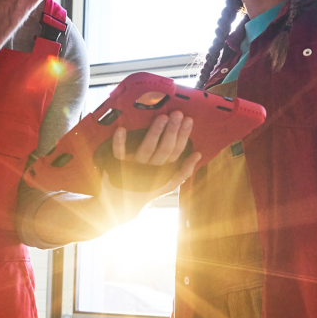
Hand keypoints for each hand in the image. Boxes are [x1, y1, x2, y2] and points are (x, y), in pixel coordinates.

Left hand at [97, 110, 201, 224]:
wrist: (123, 204)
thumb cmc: (148, 188)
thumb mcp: (169, 184)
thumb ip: (184, 171)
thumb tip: (198, 154)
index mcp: (164, 170)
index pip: (177, 151)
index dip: (183, 136)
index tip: (189, 119)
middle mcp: (151, 168)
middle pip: (164, 149)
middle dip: (172, 131)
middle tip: (177, 113)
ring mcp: (134, 166)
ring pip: (147, 149)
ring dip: (155, 133)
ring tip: (162, 117)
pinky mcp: (118, 165)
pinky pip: (119, 153)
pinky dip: (119, 142)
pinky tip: (121, 129)